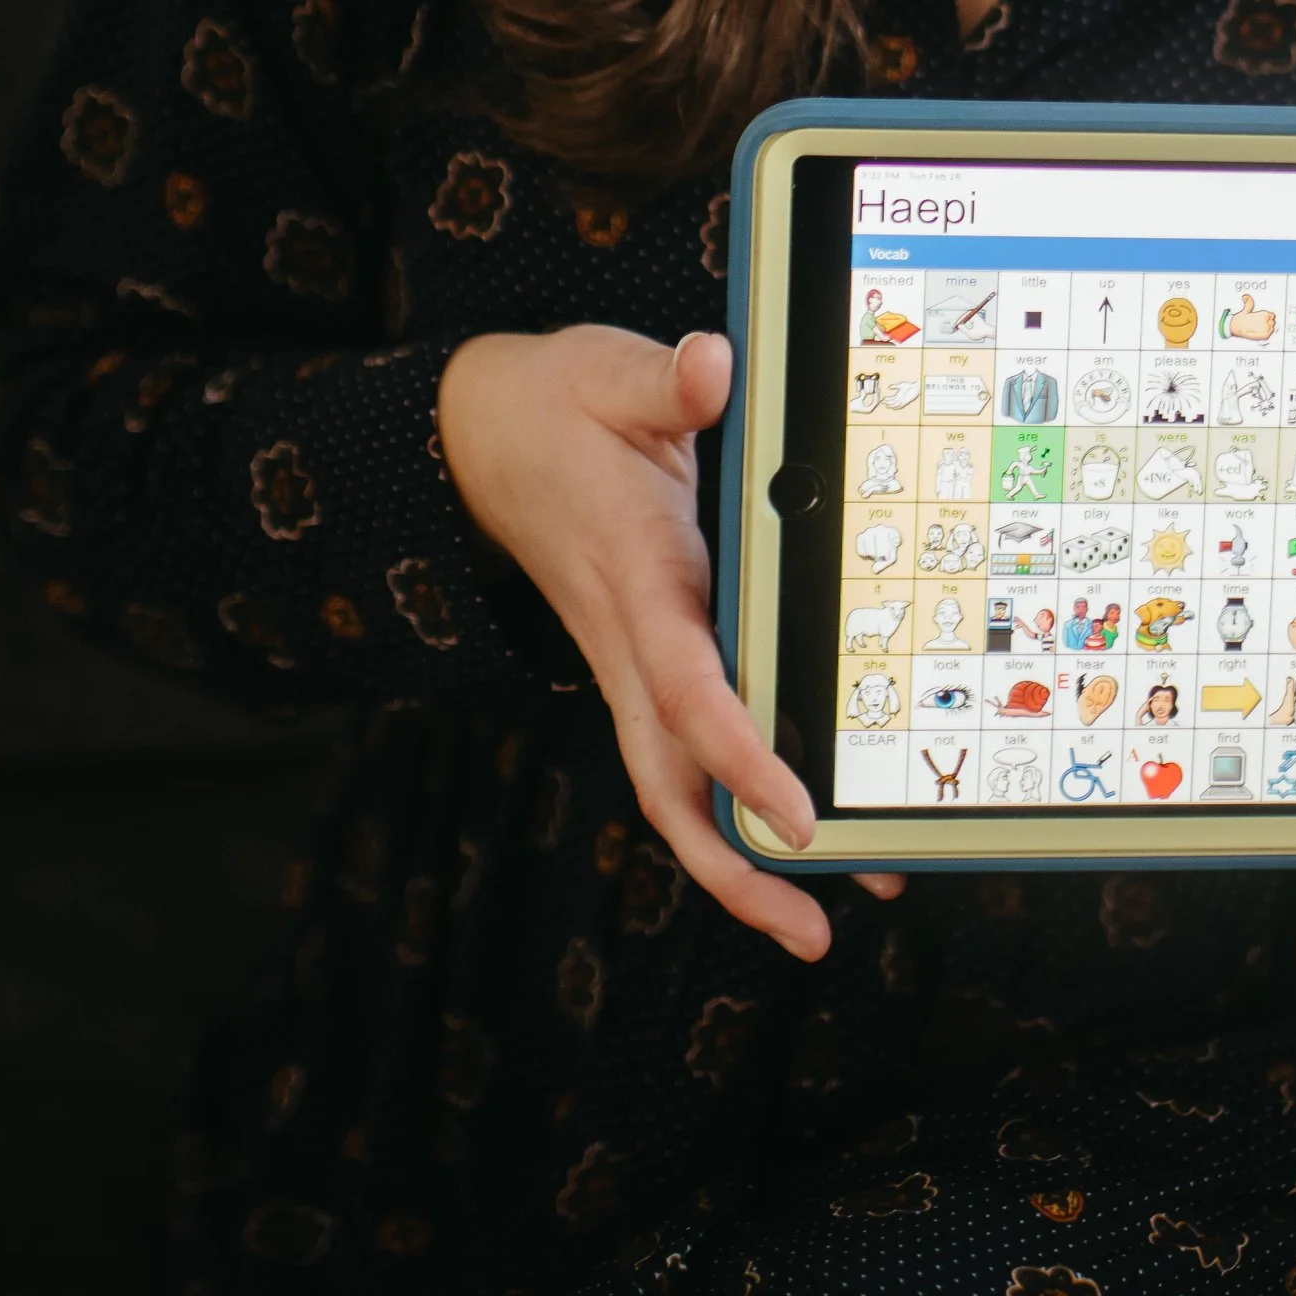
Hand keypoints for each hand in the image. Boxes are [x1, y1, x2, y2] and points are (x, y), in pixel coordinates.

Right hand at [436, 323, 900, 962]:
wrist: (477, 436)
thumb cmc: (556, 403)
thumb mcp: (607, 371)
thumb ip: (664, 380)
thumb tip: (710, 368)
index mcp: (636, 572)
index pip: (684, 684)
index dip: (737, 752)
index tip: (794, 813)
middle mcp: (628, 638)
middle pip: (669, 780)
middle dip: (735, 865)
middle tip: (816, 927)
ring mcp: (629, 661)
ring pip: (671, 785)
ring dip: (735, 861)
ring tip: (818, 921)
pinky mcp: (640, 661)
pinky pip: (680, 754)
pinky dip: (727, 809)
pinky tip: (791, 840)